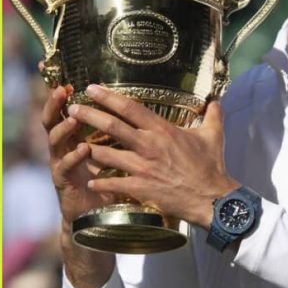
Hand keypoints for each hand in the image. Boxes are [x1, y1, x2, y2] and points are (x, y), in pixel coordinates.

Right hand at [41, 84, 115, 287]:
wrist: (97, 219)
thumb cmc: (108, 182)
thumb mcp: (115, 154)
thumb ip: (124, 133)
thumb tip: (148, 110)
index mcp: (75, 137)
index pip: (66, 109)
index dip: (62, 93)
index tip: (65, 76)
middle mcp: (64, 147)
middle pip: (53, 120)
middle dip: (55, 104)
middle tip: (63, 90)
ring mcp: (61, 165)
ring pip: (54, 141)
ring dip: (63, 128)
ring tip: (74, 117)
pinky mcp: (64, 184)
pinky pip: (64, 168)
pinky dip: (73, 157)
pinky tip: (83, 149)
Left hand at [68, 84, 238, 227]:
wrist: (212, 199)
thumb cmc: (211, 167)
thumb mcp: (214, 136)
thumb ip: (212, 115)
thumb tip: (215, 100)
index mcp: (162, 130)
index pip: (130, 108)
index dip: (109, 97)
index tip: (92, 88)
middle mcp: (149, 145)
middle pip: (112, 126)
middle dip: (89, 116)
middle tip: (72, 109)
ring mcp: (143, 167)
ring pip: (107, 154)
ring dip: (88, 149)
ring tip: (73, 144)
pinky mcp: (140, 188)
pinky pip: (113, 183)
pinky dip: (100, 181)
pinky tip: (90, 180)